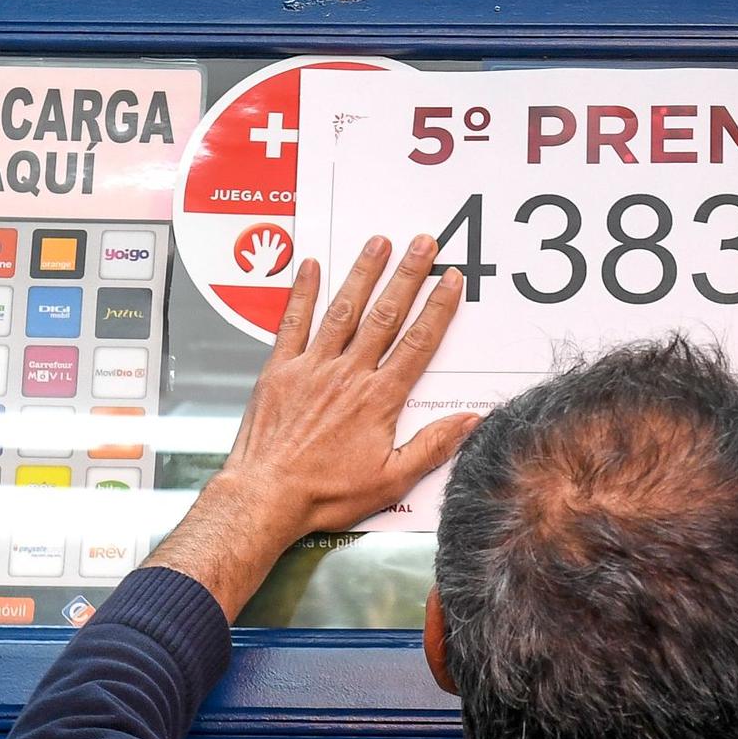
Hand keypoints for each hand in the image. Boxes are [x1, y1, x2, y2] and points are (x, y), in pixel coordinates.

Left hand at [145, 234, 478, 615]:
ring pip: (343, 310)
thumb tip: (470, 421)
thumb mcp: (391, 479)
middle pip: (385, 315)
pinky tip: (310, 268)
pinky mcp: (280, 371)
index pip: (417, 343)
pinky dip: (302, 293)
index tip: (450, 280)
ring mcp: (312, 368)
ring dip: (363, 273)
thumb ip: (433, 446)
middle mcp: (348, 375)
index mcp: (379, 399)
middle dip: (407, 276)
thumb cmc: (325, 494)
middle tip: (423, 243)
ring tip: (378, 242)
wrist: (267, 496)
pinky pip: (293, 323)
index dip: (437, 308)